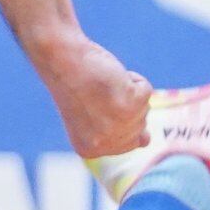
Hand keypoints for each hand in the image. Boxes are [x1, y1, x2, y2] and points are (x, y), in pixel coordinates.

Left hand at [30, 28, 153, 161]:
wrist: (62, 59)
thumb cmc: (75, 84)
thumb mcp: (91, 118)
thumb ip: (116, 135)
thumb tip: (146, 142)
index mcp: (90, 150)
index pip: (130, 143)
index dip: (118, 117)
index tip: (96, 107)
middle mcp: (105, 143)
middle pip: (141, 126)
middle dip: (125, 105)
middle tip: (97, 95)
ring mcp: (119, 126)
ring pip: (145, 107)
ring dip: (126, 91)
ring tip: (102, 86)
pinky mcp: (131, 104)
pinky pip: (146, 90)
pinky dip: (132, 78)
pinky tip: (110, 77)